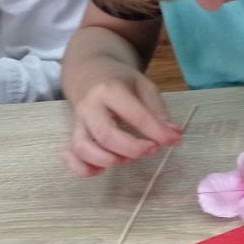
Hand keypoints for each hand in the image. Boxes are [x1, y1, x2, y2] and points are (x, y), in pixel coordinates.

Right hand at [63, 60, 181, 176]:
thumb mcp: (144, 86)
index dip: (156, 132)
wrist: (89, 72)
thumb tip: (173, 135)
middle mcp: (90, 106)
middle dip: (132, 148)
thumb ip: (157, 111)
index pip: (134, 115)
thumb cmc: (120, 81)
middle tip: (151, 150)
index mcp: (110, 89)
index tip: (173, 140)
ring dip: (106, 160)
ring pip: (83, 147)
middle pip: (105, 135)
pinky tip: (100, 170)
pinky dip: (82, 168)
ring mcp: (78, 122)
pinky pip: (70, 155)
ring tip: (126, 160)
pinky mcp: (72, 134)